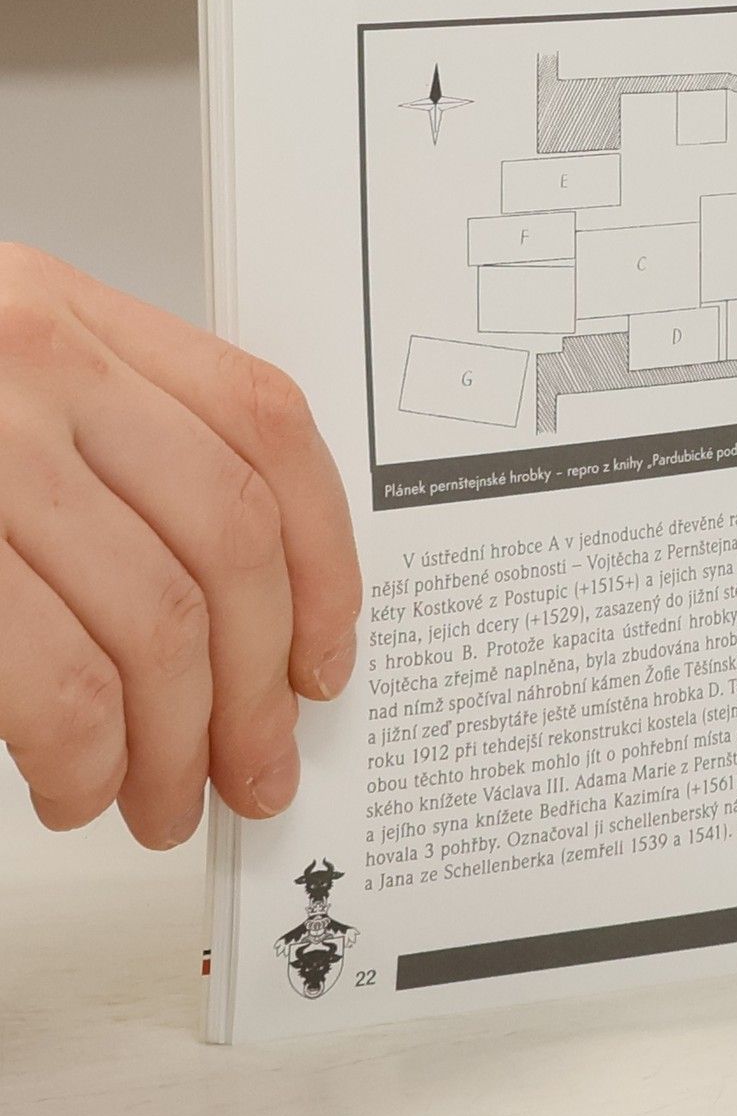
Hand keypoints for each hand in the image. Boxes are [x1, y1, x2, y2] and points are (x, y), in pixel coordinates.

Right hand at [0, 245, 360, 845]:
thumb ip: (106, 445)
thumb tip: (244, 609)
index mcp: (69, 315)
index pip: (266, 429)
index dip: (325, 557)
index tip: (328, 652)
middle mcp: (29, 362)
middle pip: (227, 542)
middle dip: (260, 683)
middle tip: (255, 766)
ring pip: (152, 620)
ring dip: (177, 742)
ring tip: (161, 800)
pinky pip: (51, 673)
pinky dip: (85, 753)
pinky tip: (76, 785)